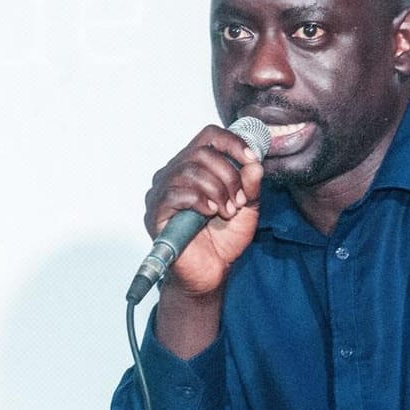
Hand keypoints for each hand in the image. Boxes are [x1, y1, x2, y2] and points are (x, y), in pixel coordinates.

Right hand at [144, 125, 265, 298]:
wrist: (211, 273)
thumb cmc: (225, 239)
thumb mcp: (247, 208)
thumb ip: (251, 185)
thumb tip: (254, 164)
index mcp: (195, 166)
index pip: (209, 136)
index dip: (232, 143)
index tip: (252, 160)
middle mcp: (174, 174)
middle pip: (200, 153)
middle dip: (228, 176)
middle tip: (238, 201)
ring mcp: (161, 193)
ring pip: (188, 171)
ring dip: (216, 191)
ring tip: (226, 211)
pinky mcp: (155, 213)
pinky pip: (175, 194)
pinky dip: (199, 201)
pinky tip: (209, 214)